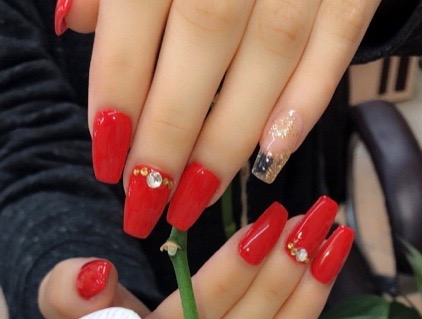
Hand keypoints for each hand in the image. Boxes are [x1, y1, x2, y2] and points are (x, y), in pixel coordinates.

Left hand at [57, 0, 381, 234]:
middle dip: (172, 129)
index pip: (141, 7)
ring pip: (272, 51)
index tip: (107, 152)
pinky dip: (308, 100)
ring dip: (231, 136)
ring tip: (197, 195)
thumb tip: (79, 26)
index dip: (121, 85)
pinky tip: (272, 156)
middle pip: (205, 36)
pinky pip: (341, 36)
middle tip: (148, 196)